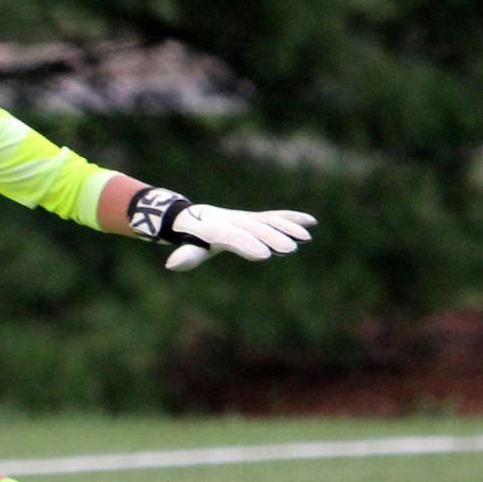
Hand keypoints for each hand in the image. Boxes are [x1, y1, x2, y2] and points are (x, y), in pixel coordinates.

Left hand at [164, 206, 315, 272]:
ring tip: (305, 239)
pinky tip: (311, 222)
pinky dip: (292, 218)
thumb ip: (186, 256)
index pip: (234, 237)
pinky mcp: (255, 218)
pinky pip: (275, 216)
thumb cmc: (191, 238)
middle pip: (255, 228)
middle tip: (290, 249)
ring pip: (268, 220)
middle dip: (273, 237)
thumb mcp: (188, 247)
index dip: (248, 245)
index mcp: (217, 229)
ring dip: (287, 228)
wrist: (194, 217)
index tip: (265, 255)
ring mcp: (246, 217)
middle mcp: (234, 220)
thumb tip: (171, 264)